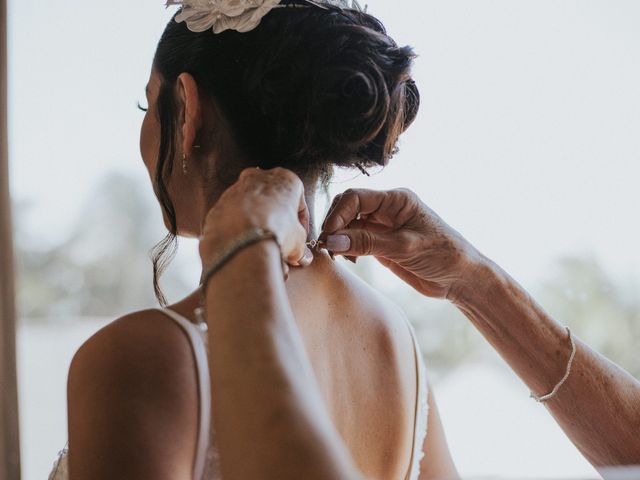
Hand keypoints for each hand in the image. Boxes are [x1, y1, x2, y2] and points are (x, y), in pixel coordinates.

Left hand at [200, 167, 313, 273]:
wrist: (241, 241)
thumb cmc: (275, 231)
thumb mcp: (299, 241)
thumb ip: (301, 246)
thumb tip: (301, 256)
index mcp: (284, 179)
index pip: (298, 201)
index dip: (301, 223)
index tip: (300, 238)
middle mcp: (258, 178)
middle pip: (272, 202)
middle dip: (277, 222)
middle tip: (281, 243)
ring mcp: (234, 191)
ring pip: (250, 210)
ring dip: (257, 227)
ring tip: (262, 249)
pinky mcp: (218, 206)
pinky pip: (232, 219)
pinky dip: (239, 232)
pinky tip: (245, 248)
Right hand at [320, 188, 483, 299]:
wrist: (460, 278)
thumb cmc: (442, 255)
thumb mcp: (404, 248)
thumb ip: (368, 243)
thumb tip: (332, 240)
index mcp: (396, 200)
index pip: (356, 197)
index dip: (338, 214)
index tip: (328, 235)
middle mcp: (387, 209)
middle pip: (348, 208)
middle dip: (334, 225)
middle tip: (326, 247)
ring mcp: (383, 227)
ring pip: (349, 225)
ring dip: (338, 238)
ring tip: (335, 256)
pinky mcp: (381, 244)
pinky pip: (355, 241)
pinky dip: (346, 248)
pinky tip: (348, 260)